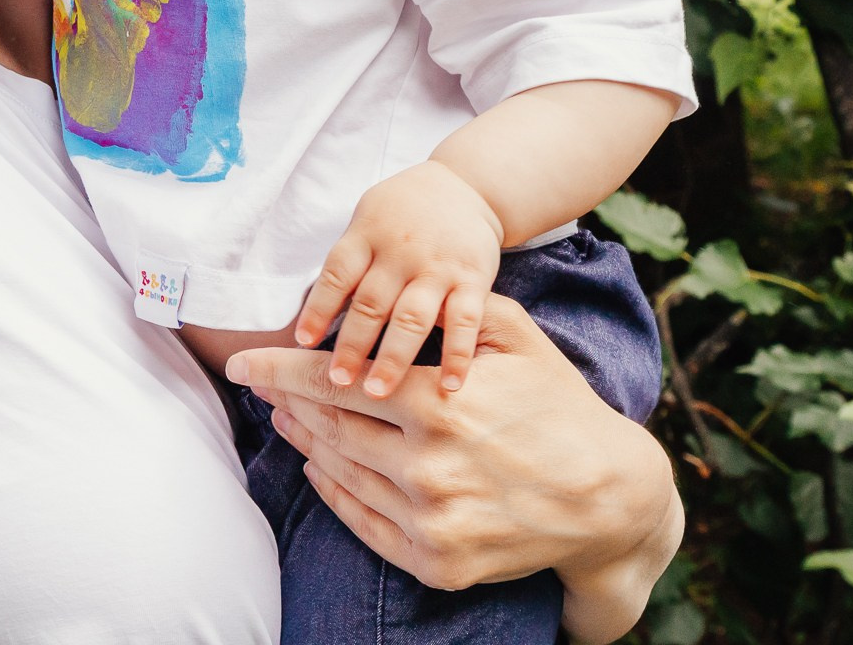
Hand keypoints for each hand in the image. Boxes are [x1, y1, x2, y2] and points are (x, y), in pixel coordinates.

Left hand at [229, 296, 679, 637]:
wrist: (609, 499)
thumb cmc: (560, 406)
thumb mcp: (518, 338)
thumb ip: (455, 312)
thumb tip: (401, 291)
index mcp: (440, 404)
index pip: (335, 382)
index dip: (280, 370)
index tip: (243, 362)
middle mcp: (428, 467)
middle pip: (329, 428)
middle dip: (284, 403)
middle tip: (257, 386)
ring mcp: (430, 520)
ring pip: (342, 474)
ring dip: (305, 443)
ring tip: (285, 419)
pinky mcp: (436, 561)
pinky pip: (363, 523)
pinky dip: (333, 493)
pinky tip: (320, 465)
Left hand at [292, 160, 502, 397]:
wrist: (465, 186)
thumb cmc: (402, 215)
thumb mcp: (366, 222)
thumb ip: (347, 266)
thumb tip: (312, 318)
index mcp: (366, 235)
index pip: (336, 275)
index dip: (318, 309)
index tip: (302, 343)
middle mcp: (399, 251)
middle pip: (371, 303)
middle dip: (352, 345)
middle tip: (336, 383)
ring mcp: (437, 267)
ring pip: (412, 317)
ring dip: (394, 358)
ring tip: (377, 393)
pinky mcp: (473, 279)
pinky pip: (464, 320)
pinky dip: (458, 354)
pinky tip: (450, 386)